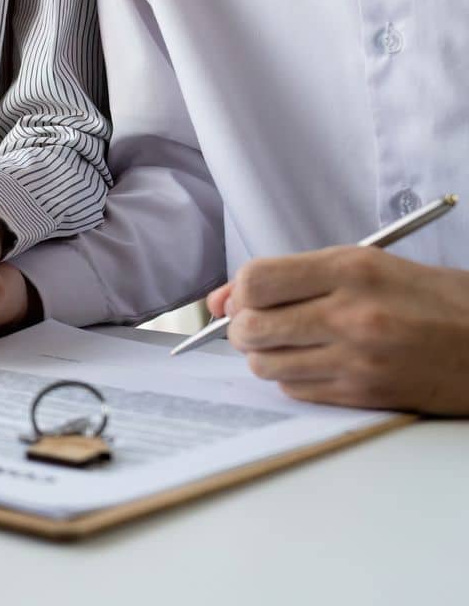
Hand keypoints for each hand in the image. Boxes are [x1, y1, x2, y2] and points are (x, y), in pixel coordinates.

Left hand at [212, 246, 468, 414]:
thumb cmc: (434, 301)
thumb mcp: (371, 266)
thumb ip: (297, 276)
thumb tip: (225, 298)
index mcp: (353, 270)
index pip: (257, 280)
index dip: (240, 291)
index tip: (247, 296)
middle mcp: (351, 314)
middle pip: (251, 327)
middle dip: (244, 326)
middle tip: (262, 323)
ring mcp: (356, 358)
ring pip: (265, 363)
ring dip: (266, 354)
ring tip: (291, 343)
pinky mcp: (362, 393)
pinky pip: (294, 389)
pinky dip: (292, 377)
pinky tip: (317, 363)